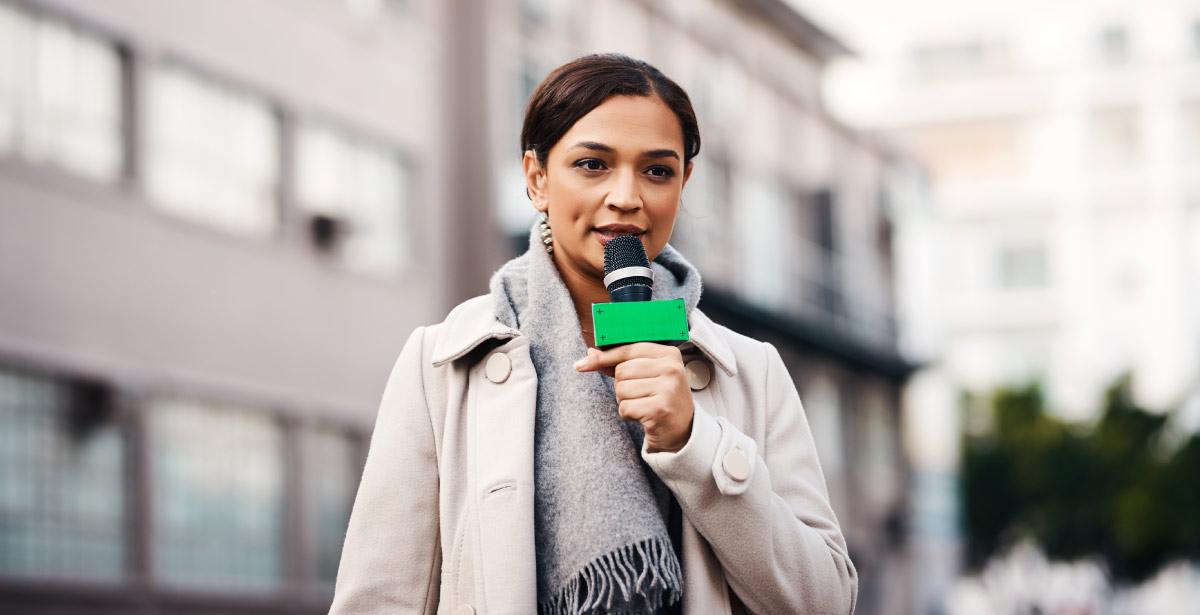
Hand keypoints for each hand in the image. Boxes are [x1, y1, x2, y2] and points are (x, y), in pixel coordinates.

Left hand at [574, 342, 693, 452]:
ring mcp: (668, 388)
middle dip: (622, 386)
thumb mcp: (647, 375)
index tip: (581, 364)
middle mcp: (671, 368)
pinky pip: (625, 407)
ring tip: (644, 405)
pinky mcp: (660, 409)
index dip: (603, 357)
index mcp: (668, 354)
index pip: (627, 350)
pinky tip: (644, 416)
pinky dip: (628, 415)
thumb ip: (620, 363)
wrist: (683, 431)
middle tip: (641, 396)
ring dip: (625, 401)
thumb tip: (591, 352)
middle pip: (621, 371)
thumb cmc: (660, 399)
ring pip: (621, 389)